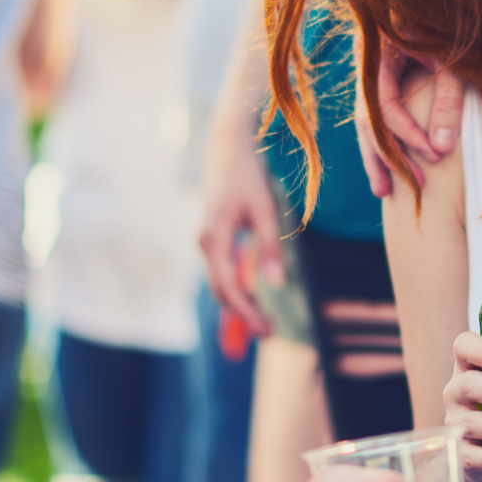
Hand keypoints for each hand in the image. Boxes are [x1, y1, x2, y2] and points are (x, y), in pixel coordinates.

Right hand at [198, 113, 282, 337]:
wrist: (228, 147)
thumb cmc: (249, 176)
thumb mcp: (266, 210)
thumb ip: (270, 247)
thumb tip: (277, 283)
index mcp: (214, 238)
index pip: (228, 287)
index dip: (247, 312)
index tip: (266, 330)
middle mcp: (204, 243)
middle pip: (220, 290)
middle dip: (243, 314)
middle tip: (268, 333)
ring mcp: (205, 240)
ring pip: (218, 281)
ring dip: (238, 303)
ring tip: (262, 320)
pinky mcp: (211, 236)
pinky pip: (220, 269)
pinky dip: (234, 286)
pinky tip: (252, 296)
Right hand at [355, 37, 465, 196]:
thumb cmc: (452, 21)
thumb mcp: (454, 59)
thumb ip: (447, 101)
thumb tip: (440, 152)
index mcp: (378, 51)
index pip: (383, 106)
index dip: (407, 135)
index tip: (435, 157)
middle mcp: (367, 62)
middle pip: (366, 119)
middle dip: (384, 156)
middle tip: (401, 190)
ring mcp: (371, 70)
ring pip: (366, 120)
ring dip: (377, 155)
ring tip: (384, 192)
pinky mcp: (381, 77)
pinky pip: (376, 114)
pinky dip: (383, 138)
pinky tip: (388, 164)